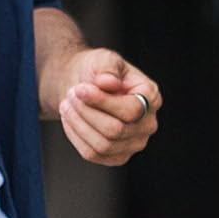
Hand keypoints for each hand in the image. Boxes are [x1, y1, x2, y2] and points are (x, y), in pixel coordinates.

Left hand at [56, 48, 162, 164]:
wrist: (86, 88)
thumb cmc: (98, 72)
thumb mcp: (102, 60)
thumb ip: (107, 68)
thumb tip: (108, 82)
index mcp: (151, 98)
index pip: (131, 110)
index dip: (102, 102)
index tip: (80, 89)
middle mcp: (148, 124)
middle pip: (115, 130)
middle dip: (86, 113)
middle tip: (70, 95)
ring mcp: (134, 144)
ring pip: (103, 145)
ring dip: (78, 125)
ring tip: (67, 105)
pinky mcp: (117, 157)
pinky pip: (93, 154)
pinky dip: (76, 136)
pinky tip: (69, 119)